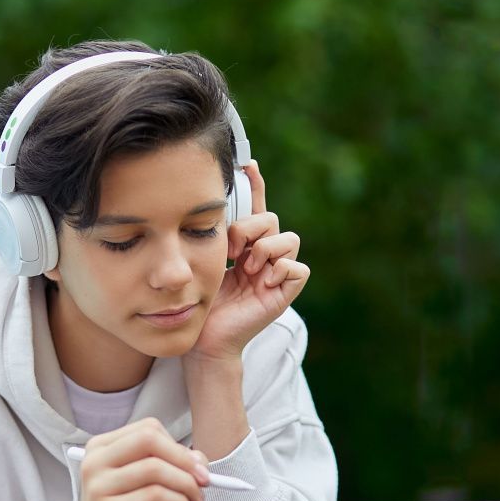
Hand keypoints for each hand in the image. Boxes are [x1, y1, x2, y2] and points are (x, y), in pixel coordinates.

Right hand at [47, 418, 209, 500]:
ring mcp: (98, 486)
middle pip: (149, 439)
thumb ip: (170, 467)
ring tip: (194, 500)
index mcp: (101, 448)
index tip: (198, 466)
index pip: (149, 429)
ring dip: (186, 484)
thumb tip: (199, 458)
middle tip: (203, 480)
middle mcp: (95, 462)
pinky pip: (155, 496)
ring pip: (155, 468)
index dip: (179, 446)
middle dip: (184, 460)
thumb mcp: (148, 486)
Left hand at [188, 161, 310, 362]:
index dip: (255, 186)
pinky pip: (297, 267)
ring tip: (246, 268)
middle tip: (232, 251)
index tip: (247, 163)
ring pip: (288, 238)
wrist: (206, 337)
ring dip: (265, 248)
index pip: (255, 210)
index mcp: (244, 247)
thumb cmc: (202, 304)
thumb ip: (213, 236)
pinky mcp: (285, 293)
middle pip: (271, 220)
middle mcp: (263, 257)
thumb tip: (211, 204)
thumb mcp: (204, 259)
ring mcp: (275, 274)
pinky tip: (261, 281)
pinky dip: (280, 268)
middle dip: (251, 228)